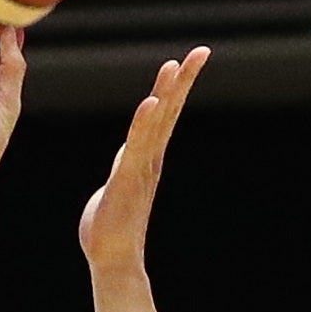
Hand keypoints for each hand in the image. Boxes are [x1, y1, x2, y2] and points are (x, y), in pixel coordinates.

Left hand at [77, 47, 210, 272]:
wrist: (112, 259)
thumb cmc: (110, 227)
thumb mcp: (117, 184)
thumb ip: (124, 167)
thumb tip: (127, 156)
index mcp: (145, 157)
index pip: (164, 114)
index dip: (177, 87)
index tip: (188, 60)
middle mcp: (149, 159)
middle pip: (169, 111)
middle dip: (184, 80)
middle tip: (200, 52)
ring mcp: (141, 168)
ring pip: (156, 123)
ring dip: (167, 94)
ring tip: (176, 66)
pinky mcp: (128, 179)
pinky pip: (138, 146)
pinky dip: (145, 124)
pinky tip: (152, 103)